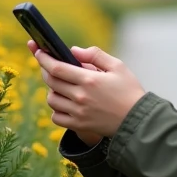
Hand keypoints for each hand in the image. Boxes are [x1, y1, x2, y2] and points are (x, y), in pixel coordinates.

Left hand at [27, 41, 145, 139]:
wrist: (138, 120)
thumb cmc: (129, 91)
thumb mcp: (117, 66)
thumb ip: (95, 55)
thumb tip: (73, 51)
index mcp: (89, 80)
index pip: (57, 68)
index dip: (44, 58)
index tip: (38, 51)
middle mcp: (81, 97)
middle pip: (51, 82)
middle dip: (45, 70)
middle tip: (47, 64)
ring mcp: (78, 112)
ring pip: (51, 100)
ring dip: (52, 90)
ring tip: (61, 85)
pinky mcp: (79, 125)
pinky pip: (57, 117)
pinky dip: (56, 109)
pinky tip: (64, 103)